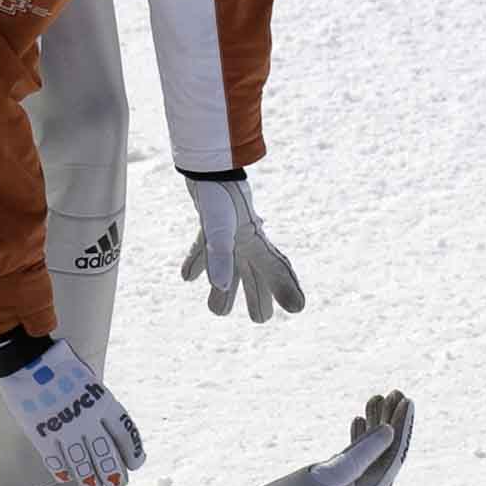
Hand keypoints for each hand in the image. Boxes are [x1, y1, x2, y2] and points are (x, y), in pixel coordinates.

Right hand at [0, 338, 143, 485]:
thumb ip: (98, 406)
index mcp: (103, 402)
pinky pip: (55, 461)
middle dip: (115, 475)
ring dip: (90, 480)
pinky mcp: (42, 434)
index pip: (126, 434)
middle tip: (117, 485)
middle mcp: (87, 418)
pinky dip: (62, 471)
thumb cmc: (59, 368)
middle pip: (107, 455)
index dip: (133, 454)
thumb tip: (107, 431)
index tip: (135, 464)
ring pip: (82, 464)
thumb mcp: (89, 382)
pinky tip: (66, 477)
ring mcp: (64, 427)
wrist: (27, 359)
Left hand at [180, 173, 304, 321]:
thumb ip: (219, 257)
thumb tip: (218, 286)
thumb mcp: (216, 229)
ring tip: (217, 309)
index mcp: (255, 243)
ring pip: (231, 267)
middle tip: (260, 319)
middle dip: (257, 297)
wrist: (205, 165)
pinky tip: (187, 278)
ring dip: (226, 288)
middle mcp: (246, 240)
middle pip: (254, 275)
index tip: (298, 308)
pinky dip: (198, 264)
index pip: (276, 271)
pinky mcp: (211, 223)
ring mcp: (229, 232)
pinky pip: (206, 248)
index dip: (286, 289)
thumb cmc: (215, 196)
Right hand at [310, 391, 413, 485]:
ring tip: (377, 398)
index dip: (402, 425)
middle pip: (388, 449)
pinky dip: (360, 435)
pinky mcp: (340, 482)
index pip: (395, 453)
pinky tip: (358, 419)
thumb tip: (390, 430)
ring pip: (372, 449)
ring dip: (375, 423)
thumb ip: (365, 451)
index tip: (406, 400)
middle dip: (392, 420)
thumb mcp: (338, 470)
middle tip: (395, 393)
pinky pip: (357, 455)